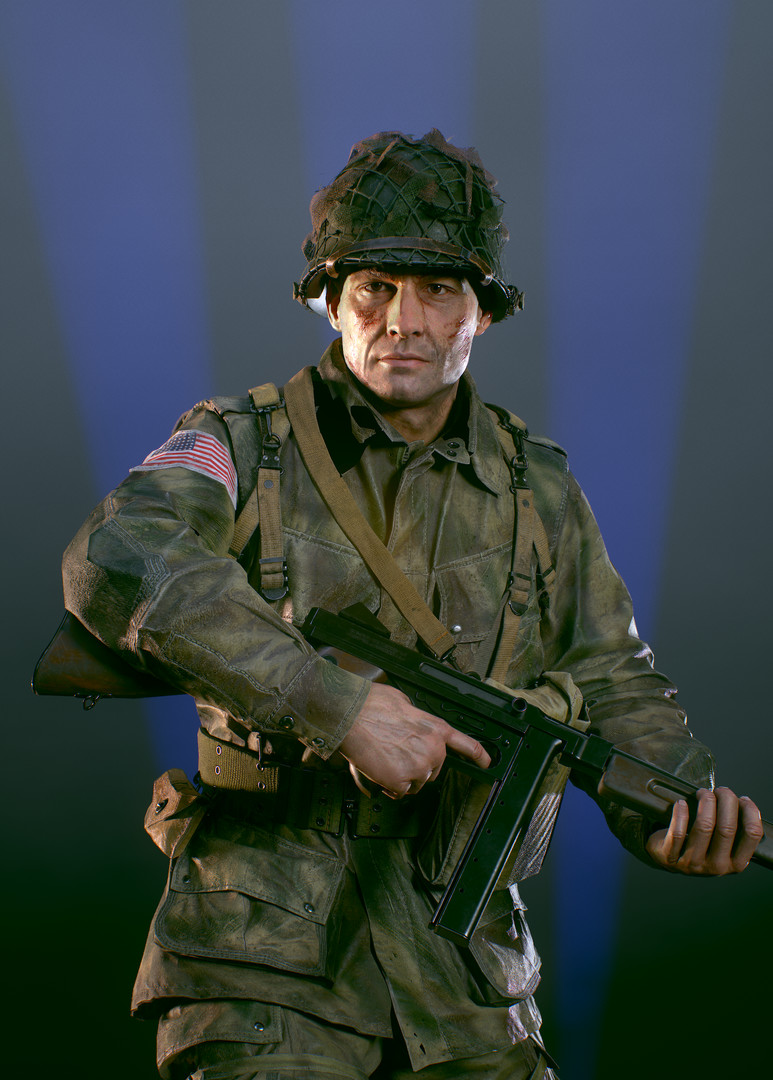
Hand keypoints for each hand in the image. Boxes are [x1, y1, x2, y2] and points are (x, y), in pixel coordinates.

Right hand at [339, 682, 489, 798]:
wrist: (350, 716)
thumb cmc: (371, 705)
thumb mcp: (404, 703)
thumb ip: (417, 717)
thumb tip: (413, 721)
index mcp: (436, 728)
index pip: (467, 745)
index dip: (479, 757)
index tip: (487, 763)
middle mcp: (433, 750)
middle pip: (432, 769)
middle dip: (417, 765)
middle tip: (396, 753)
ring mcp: (418, 767)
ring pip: (415, 783)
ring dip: (402, 776)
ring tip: (385, 760)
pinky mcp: (400, 781)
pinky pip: (398, 791)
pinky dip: (389, 785)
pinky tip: (379, 770)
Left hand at [646, 786, 763, 874]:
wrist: (671, 860)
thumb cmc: (702, 846)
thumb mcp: (725, 845)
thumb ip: (736, 829)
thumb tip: (743, 802)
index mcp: (735, 863)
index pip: (752, 835)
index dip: (750, 812)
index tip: (742, 798)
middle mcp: (716, 866)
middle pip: (727, 827)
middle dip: (726, 801)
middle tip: (721, 791)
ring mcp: (692, 864)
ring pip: (703, 827)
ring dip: (705, 802)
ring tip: (703, 793)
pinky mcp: (670, 858)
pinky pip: (677, 833)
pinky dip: (680, 814)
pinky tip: (681, 803)